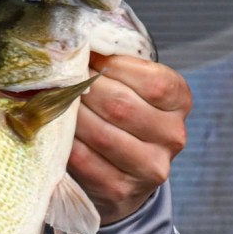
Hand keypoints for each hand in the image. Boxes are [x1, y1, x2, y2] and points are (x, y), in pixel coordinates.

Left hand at [70, 54, 191, 224]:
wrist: (123, 178)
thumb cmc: (122, 122)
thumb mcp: (132, 89)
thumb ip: (116, 68)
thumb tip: (79, 43)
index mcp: (180, 102)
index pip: (154, 81)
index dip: (114, 66)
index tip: (87, 58)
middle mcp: (172, 136)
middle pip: (122, 106)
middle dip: (84, 90)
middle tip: (61, 81)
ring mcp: (149, 167)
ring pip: (102, 134)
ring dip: (71, 116)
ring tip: (53, 104)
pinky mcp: (120, 190)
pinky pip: (84, 160)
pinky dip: (65, 143)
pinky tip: (55, 132)